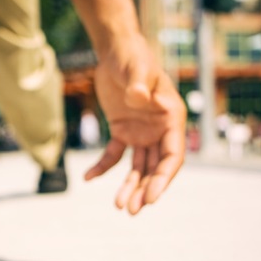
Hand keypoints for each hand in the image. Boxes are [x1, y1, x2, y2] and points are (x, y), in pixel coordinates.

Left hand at [84, 37, 186, 214]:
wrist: (116, 50)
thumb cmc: (132, 56)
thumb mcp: (137, 68)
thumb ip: (139, 84)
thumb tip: (137, 99)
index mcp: (171, 118)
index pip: (172, 156)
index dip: (162, 179)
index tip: (150, 198)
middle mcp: (159, 129)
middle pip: (156, 167)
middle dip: (146, 189)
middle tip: (133, 210)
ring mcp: (141, 132)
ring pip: (138, 166)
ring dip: (130, 186)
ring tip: (120, 207)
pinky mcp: (122, 130)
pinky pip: (114, 155)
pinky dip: (103, 167)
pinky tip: (89, 177)